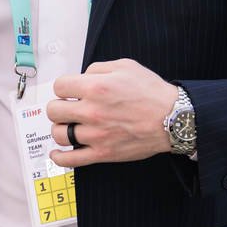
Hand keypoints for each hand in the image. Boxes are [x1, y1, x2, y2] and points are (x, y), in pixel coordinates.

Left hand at [47, 59, 179, 168]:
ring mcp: (95, 135)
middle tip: (69, 107)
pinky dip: (59, 157)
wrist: (172, 119)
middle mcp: (92, 111)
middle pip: (54, 110)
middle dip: (60, 106)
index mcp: (96, 87)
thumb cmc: (152, 93)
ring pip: (59, 134)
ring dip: (61, 128)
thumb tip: (81, 77)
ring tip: (69, 125)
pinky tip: (58, 152)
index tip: (70, 91)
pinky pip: (70, 159)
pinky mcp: (102, 153)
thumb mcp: (126, 66)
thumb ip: (98, 69)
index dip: (64, 87)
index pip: (59, 86)